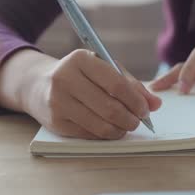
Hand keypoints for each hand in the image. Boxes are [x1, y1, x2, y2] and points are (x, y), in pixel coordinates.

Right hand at [0, 49, 160, 138]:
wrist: (39, 85)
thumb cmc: (80, 76)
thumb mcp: (103, 69)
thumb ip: (131, 84)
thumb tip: (155, 104)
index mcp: (80, 59)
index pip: (116, 84)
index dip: (136, 100)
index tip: (146, 109)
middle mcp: (65, 79)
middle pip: (110, 107)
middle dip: (131, 118)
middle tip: (138, 121)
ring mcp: (58, 102)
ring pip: (100, 125)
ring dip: (120, 130)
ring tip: (126, 126)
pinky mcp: (55, 122)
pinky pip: (89, 134)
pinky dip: (105, 135)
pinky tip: (110, 129)